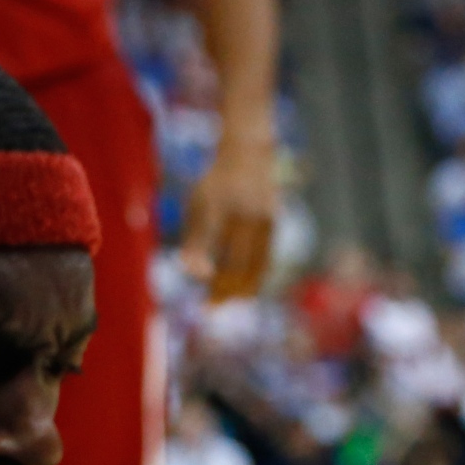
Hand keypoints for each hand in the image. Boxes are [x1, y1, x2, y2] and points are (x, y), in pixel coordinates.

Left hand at [182, 131, 277, 302]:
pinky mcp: (273, 223)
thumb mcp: (197, 205)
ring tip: (226, 305)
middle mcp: (242, 211)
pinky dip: (254, 278)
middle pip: (233, 261)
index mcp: (217, 203)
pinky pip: (264, 258)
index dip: (202, 265)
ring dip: (240, 289)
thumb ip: (193, 240)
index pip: (208, 243)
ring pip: (253, 264)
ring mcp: (261, 217)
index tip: (198, 282)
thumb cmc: (216, 186)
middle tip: (209, 310)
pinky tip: (243, 292)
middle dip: (222, 289)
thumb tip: (191, 275)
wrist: (250, 155)